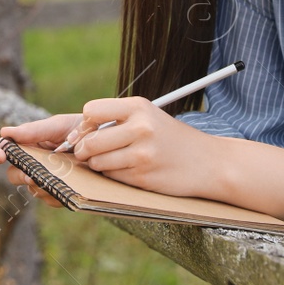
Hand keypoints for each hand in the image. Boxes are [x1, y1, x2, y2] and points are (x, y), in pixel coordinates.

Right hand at [0, 113, 81, 207]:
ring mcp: (45, 180)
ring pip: (32, 190)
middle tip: (31, 174)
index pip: (0, 149)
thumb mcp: (60, 125)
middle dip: (19, 175)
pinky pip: (51, 199)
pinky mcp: (60, 193)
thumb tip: (4, 132)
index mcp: (27, 144)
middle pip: (13, 175)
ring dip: (40, 186)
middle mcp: (32, 164)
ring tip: (56, 179)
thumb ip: (34, 130)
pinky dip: (57, 194)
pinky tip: (68, 187)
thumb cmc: (80, 129)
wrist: (110, 142)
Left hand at [70, 97, 215, 197]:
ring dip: (99, 165)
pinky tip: (130, 170)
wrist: (208, 162)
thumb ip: (114, 119)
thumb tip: (74, 135)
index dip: (85, 124)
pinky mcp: (143, 177)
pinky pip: (112, 178)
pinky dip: (114, 176)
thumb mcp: (147, 116)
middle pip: (90, 142)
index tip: (89, 131)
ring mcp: (142, 154)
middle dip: (84, 150)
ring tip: (117, 160)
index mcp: (138, 107)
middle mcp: (141, 128)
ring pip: (98, 163)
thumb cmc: (170, 138)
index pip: (91, 111)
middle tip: (90, 152)